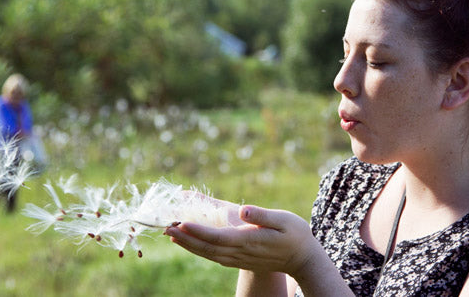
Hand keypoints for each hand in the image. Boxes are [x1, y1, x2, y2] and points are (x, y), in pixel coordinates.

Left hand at [164, 203, 320, 278]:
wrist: (302, 259)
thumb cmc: (295, 235)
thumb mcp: (284, 220)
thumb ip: (262, 215)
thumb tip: (244, 209)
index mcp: (249, 240)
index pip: (218, 237)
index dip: (199, 231)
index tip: (182, 223)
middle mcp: (240, 252)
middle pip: (207, 247)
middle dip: (186, 238)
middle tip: (166, 227)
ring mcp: (238, 258)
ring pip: (208, 253)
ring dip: (188, 244)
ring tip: (171, 234)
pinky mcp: (238, 260)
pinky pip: (213, 255)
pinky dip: (198, 249)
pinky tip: (188, 242)